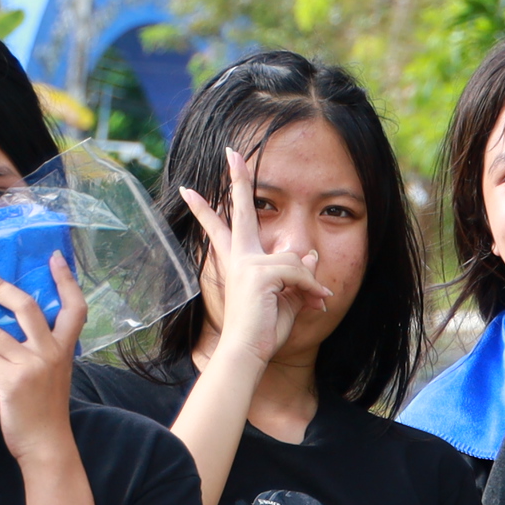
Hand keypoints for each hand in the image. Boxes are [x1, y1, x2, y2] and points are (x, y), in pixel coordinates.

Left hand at [0, 248, 84, 444]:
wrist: (47, 444)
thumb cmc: (46, 411)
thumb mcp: (54, 374)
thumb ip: (41, 351)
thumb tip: (13, 332)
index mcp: (64, 349)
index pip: (74, 308)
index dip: (65, 280)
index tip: (54, 257)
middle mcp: (50, 352)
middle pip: (26, 307)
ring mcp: (31, 365)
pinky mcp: (11, 381)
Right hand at [182, 151, 332, 367]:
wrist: (247, 353)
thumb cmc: (262, 332)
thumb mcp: (287, 299)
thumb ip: (298, 275)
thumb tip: (311, 253)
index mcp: (239, 263)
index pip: (222, 229)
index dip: (207, 210)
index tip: (187, 190)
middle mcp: (240, 258)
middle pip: (241, 211)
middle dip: (237, 179)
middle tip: (230, 151)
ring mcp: (248, 264)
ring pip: (293, 257)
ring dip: (309, 283)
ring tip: (316, 302)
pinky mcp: (260, 273)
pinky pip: (299, 271)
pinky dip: (312, 289)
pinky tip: (316, 303)